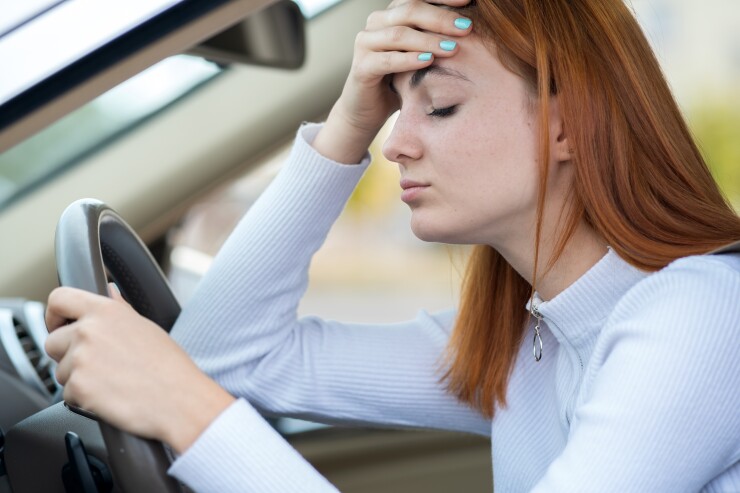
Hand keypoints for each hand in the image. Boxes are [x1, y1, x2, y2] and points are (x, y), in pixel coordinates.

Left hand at [45, 284, 234, 453]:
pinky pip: (67, 394)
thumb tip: (109, 291)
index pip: (59, 299)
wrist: (178, 400)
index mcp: (106, 311)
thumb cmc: (169, 366)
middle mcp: (89, 331)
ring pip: (60, 371)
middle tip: (96, 364)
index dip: (55, 314)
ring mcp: (80, 359)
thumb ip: (119, 308)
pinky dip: (83, 399)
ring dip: (78, 379)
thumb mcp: (146, 327)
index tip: (60, 325)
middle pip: (52, 341)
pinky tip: (109, 396)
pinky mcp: (77, 388)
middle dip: (67, 354)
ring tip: (110, 382)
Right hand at [313, 0, 472, 162]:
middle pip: (410, 9)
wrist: (369, 109)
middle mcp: (376, 22)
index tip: (469, 0)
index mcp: (392, 14)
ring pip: (399, 34)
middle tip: (466, 28)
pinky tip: (428, 61)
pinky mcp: (360, 67)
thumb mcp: (421, 54)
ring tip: (453, 48)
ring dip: (429, 40)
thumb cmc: (400, 79)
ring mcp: (365, 43)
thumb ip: (437, 38)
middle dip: (441, 18)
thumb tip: (472, 26)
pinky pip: (386, 59)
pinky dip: (409, 59)